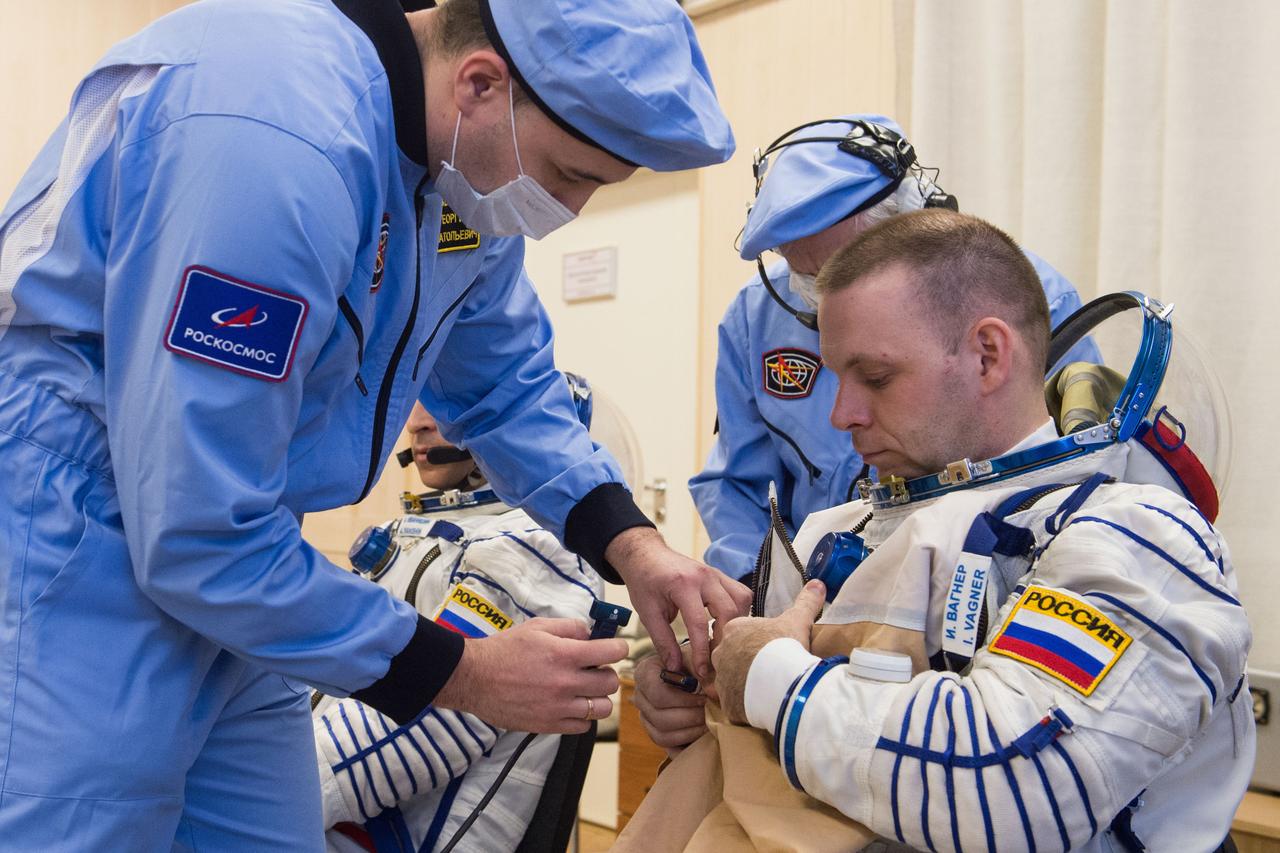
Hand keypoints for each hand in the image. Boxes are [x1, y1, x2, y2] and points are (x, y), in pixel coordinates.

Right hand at [433, 617, 625, 733]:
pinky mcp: (549, 725)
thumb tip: (592, 634)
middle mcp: (566, 683)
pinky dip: (582, 716)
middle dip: (607, 673)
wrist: (475, 678)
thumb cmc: (504, 649)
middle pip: (611, 683)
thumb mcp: (538, 627)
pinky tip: (571, 705)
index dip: (618, 647)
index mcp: (565, 655)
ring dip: (598, 697)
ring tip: (584, 690)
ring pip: (603, 709)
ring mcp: (559, 707)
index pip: (613, 652)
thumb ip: (570, 628)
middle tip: (594, 670)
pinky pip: (583, 726)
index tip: (614, 648)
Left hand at [606, 527, 750, 680]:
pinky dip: (738, 612)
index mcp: (682, 584)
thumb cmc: (644, 582)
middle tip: (715, 658)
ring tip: (719, 641)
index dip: (702, 651)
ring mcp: (715, 574)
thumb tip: (675, 668)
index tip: (702, 671)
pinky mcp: (720, 576)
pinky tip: (724, 624)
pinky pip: (741, 594)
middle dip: (724, 639)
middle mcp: (704, 576)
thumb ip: (663, 641)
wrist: (646, 556)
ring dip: (734, 624)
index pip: (699, 623)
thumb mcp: (647, 613)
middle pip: (729, 611)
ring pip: (741, 601)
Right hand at [632, 653, 709, 756]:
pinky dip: (686, 745)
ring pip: (662, 735)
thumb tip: (711, 691)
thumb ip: (702, 668)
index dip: (684, 700)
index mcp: (644, 673)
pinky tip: (702, 736)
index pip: (658, 694)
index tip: (703, 699)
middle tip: (710, 713)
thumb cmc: (692, 662)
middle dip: (690, 717)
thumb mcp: (695, 657)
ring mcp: (645, 717)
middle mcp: (640, 697)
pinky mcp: (655, 733)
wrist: (691, 671)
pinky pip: (667, 747)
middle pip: (659, 717)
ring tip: (708, 724)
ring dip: (689, 732)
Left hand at [712, 580, 824, 724]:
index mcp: (734, 629)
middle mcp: (721, 652)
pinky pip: (733, 703)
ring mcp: (722, 678)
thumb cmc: (786, 645)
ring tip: (765, 688)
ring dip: (743, 683)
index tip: (770, 646)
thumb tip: (818, 584)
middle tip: (767, 667)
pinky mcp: (727, 702)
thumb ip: (806, 602)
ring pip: (729, 680)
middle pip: (729, 655)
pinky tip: (760, 704)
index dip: (755, 639)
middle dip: (744, 660)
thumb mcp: (798, 620)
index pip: (738, 631)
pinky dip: (744, 704)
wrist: (781, 680)